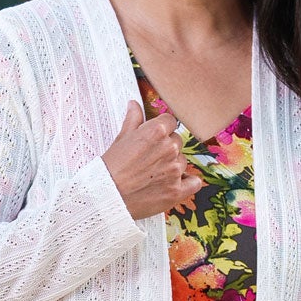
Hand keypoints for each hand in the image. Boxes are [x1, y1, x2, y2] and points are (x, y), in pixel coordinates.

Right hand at [102, 99, 202, 220]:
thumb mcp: (121, 139)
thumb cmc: (111, 167)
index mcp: (156, 131)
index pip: (170, 121)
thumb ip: (133, 120)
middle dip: (166, 147)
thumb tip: (134, 105)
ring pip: (183, 160)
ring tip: (154, 173)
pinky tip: (176, 183)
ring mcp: (175, 170)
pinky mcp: (177, 191)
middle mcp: (169, 149)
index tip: (155, 137)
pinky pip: (194, 183)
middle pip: (177, 141)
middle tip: (150, 158)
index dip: (162, 129)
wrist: (106, 196)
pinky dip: (188, 182)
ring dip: (173, 165)